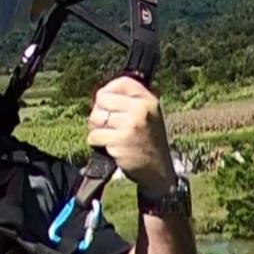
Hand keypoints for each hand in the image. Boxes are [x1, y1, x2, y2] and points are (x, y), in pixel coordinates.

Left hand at [86, 72, 174, 193]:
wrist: (159, 171)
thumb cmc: (149, 143)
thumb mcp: (150, 116)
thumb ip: (132, 102)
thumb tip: (102, 95)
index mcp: (149, 101)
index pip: (122, 82)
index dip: (108, 90)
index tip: (105, 101)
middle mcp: (140, 110)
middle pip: (103, 99)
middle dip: (99, 112)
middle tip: (105, 124)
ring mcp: (130, 125)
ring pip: (96, 118)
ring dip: (96, 128)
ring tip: (107, 135)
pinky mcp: (120, 141)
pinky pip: (94, 136)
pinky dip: (96, 142)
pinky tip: (108, 147)